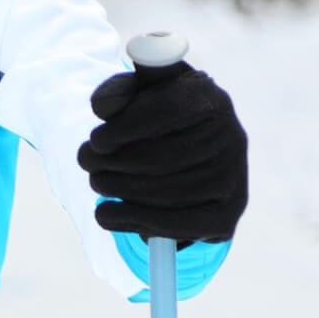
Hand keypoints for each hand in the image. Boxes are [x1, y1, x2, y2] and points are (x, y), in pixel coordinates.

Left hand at [78, 60, 247, 243]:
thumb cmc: (154, 116)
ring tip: (97, 182)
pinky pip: (176, 225)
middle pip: (160, 158)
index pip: (166, 111)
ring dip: (117, 191)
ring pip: (163, 194)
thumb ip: (117, 92)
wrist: (192, 150)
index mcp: (208, 98)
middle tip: (86, 163)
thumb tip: (102, 107)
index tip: (96, 141)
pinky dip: (132, 221)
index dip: (124, 129)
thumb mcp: (136, 94)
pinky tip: (105, 214)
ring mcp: (232, 179)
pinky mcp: (226, 215)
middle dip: (112, 163)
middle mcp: (230, 137)